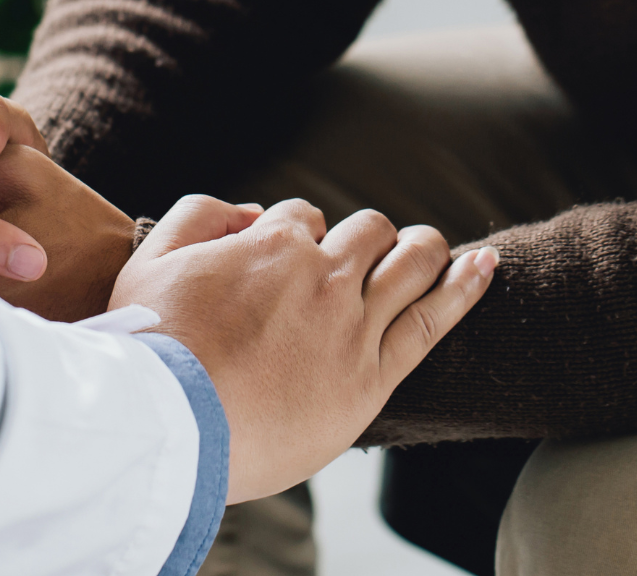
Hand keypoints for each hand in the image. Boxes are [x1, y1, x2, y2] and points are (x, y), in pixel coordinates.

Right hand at [114, 196, 496, 502]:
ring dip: (422, 248)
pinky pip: (435, 319)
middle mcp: (321, 275)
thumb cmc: (151, 351)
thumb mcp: (149, 262)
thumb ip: (197, 217)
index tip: (288, 262)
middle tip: (358, 259)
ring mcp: (352, 323)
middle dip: (363, 236)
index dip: (296, 234)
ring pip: (410, 262)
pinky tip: (487, 265)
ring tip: (428, 250)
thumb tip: (246, 210)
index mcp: (270, 244)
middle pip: (365, 231)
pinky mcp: (373, 376)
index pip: (302, 217)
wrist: (169, 424)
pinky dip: (466, 285)